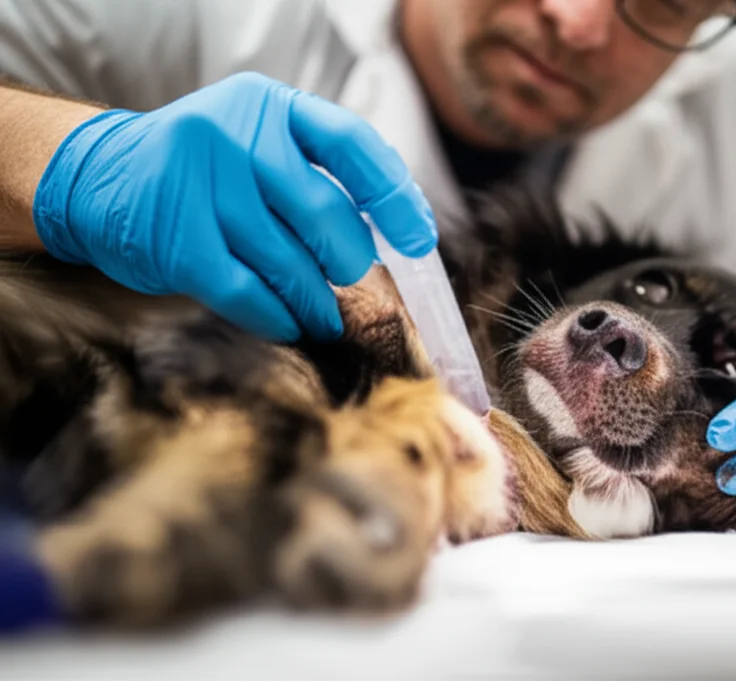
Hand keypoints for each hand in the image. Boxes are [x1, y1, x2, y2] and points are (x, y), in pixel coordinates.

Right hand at [32, 72, 435, 341]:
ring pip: (288, 262)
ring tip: (327, 317)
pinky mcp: (177, 240)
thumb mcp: (257, 145)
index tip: (418, 239)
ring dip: (317, 302)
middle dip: (350, 262)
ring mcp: (201, 185)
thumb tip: (392, 238)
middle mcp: (234, 135)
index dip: (394, 195)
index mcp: (268, 106)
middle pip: (324, 213)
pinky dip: (278, 317)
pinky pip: (248, 293)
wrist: (100, 178)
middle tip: (356, 284)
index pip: (352, 144)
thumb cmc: (204, 173)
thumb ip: (314, 175)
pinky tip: (290, 324)